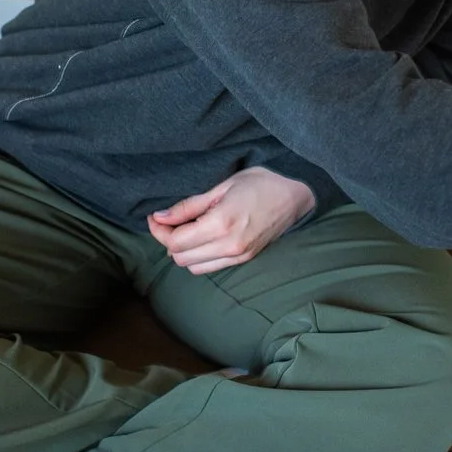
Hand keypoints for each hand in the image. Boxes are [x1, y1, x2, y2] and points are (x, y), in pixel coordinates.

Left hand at [149, 168, 316, 274]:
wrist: (294, 196)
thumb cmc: (259, 184)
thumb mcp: (220, 187)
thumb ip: (188, 206)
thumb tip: (160, 217)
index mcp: (221, 223)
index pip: (175, 242)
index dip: (159, 230)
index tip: (156, 217)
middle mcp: (229, 245)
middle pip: (180, 257)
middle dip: (168, 240)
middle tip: (168, 222)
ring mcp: (238, 255)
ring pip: (193, 267)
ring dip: (183, 252)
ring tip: (186, 230)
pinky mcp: (244, 259)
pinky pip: (210, 268)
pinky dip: (199, 257)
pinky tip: (202, 239)